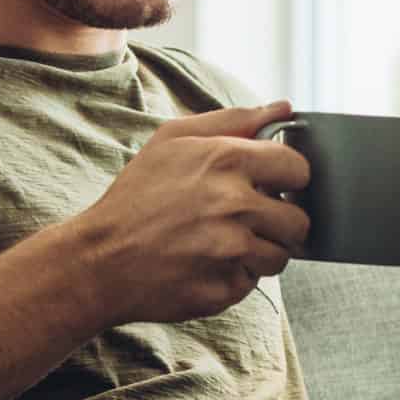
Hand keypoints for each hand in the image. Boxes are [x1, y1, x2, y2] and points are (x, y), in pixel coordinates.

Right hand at [71, 101, 312, 324]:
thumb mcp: (172, 140)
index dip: (288, 178)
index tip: (273, 186)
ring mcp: (230, 252)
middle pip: (298, 220)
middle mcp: (234, 205)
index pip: (298, 168)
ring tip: (223, 244)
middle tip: (248, 220)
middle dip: (279, 221)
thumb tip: (284, 109)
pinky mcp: (225, 289)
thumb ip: (233, 119)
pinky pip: (253, 283)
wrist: (101, 260)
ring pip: (281, 256)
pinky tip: (205, 265)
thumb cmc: (136, 197)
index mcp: (226, 160)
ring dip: (260, 251)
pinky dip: (234, 276)